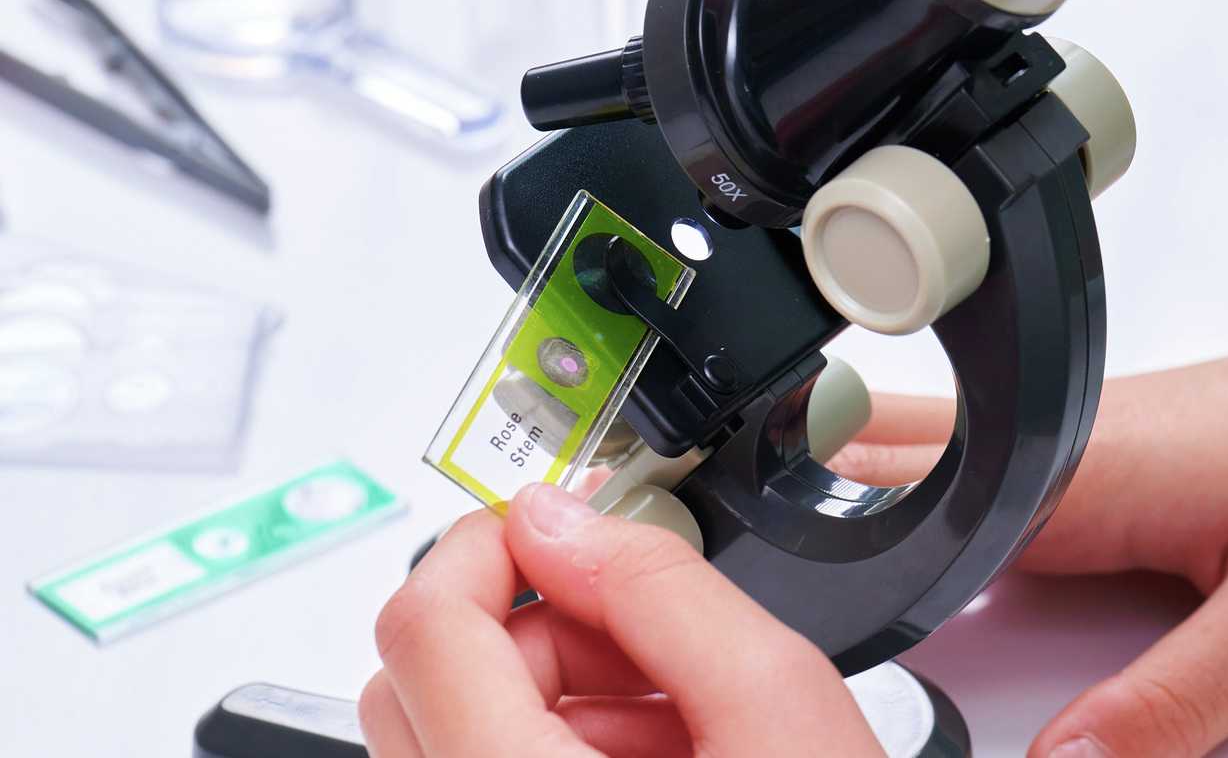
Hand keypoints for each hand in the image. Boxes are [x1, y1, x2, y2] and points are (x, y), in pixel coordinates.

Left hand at [361, 484, 880, 756]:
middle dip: (533, 629)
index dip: (483, 544)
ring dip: (552, 697)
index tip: (557, 526)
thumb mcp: (778, 709)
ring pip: (450, 736)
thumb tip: (563, 519)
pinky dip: (556, 753)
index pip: (423, 627)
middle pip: (423, 681)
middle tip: (646, 645)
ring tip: (679, 727)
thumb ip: (661, 590)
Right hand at [830, 251, 1227, 756]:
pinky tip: (934, 544)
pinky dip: (935, 502)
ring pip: (933, 454)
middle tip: (805, 600)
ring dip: (878, 503)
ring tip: (852, 574)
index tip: (816, 630)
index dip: (839, 567)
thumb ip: (1172, 704)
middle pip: (887, 456)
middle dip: (824, 517)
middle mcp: (1069, 436)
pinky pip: (988, 467)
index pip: (906, 506)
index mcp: (1087, 467)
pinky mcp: (1112, 443)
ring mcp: (1085, 432)